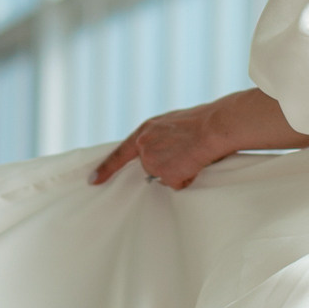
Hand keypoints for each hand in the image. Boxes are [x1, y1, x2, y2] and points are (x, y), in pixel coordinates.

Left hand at [92, 89, 308, 187]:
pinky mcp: (165, 174)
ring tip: (195, 155)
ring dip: (180, 172)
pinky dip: (188, 179)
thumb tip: (168, 156)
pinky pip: (178, 185)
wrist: (216, 125)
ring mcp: (153, 161)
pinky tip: (196, 164)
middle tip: (186, 153)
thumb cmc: (205, 122)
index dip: (106, 168)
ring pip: (165, 177)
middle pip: (150, 167)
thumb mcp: (175, 124)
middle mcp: (144, 145)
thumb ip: (163, 138)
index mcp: (146, 130)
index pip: (120, 153)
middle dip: (167, 165)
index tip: (92, 180)